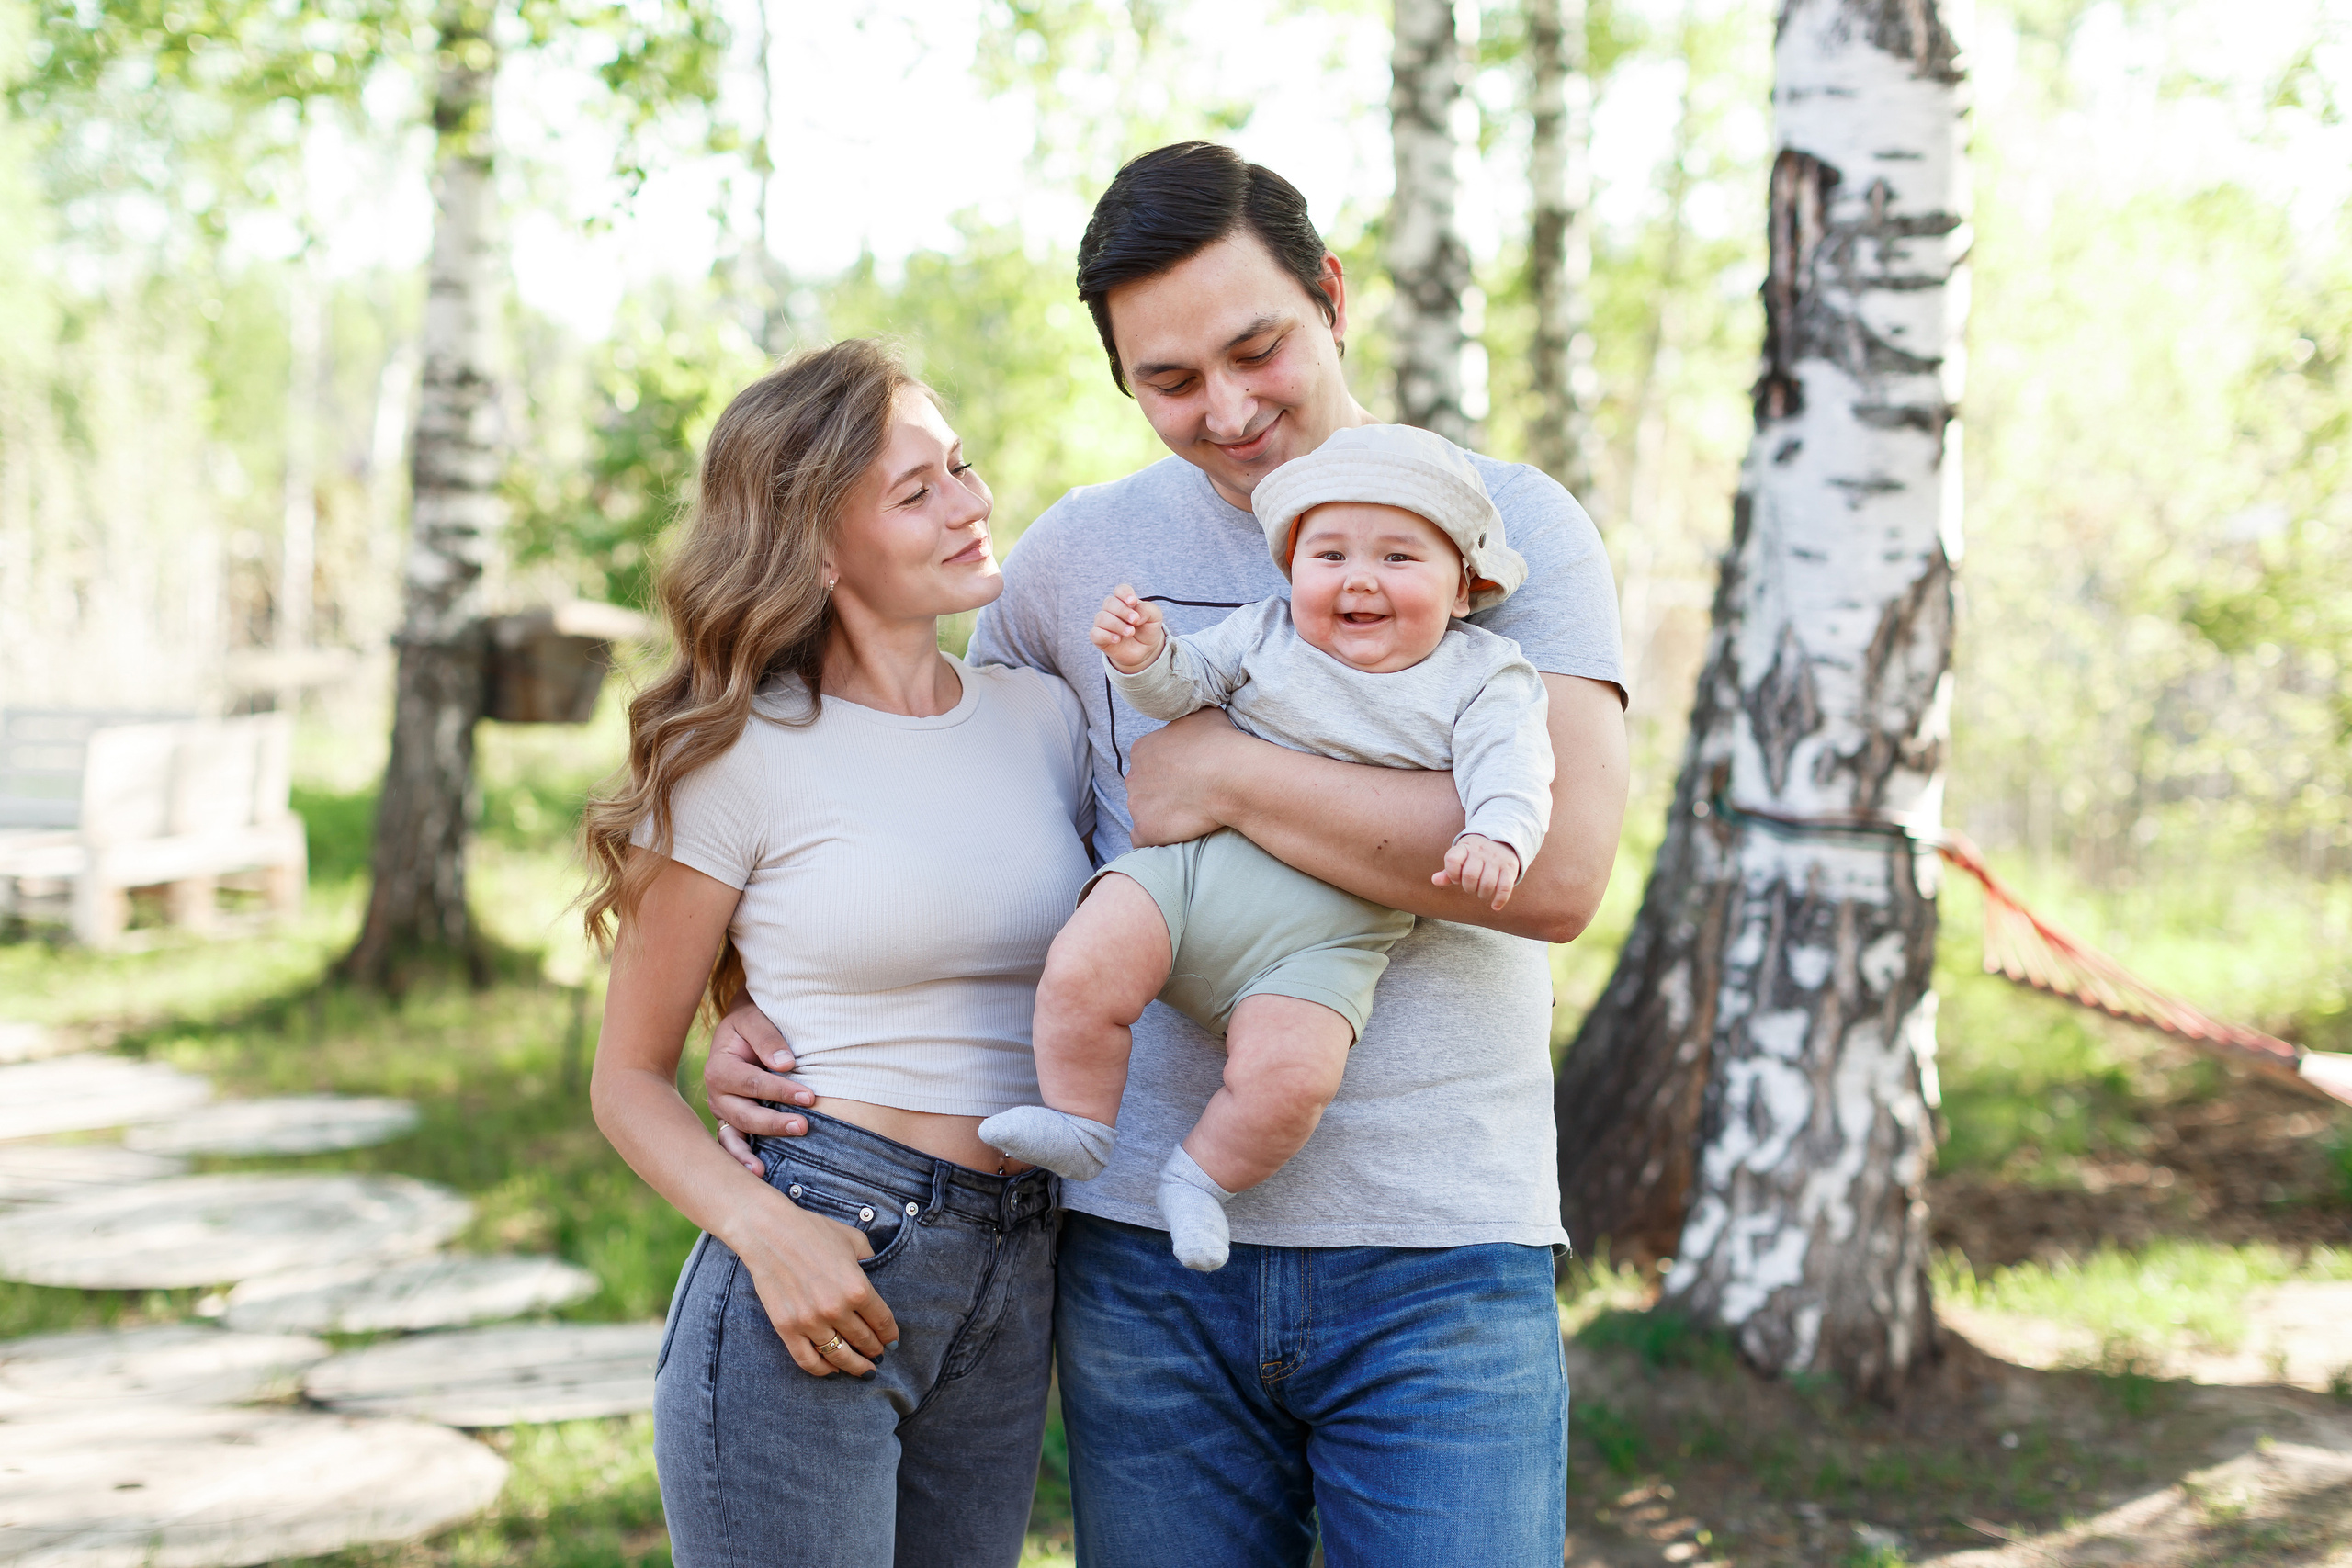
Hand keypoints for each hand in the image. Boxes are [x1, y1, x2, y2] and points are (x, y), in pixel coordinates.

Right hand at [706, 998, 813, 1174]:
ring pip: (736, 1135)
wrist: (742, 1028)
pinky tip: (756, 1174)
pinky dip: (740, 1160)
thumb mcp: (754, 1019)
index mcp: (719, 1068)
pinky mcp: (732, 1122)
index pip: (752, 1082)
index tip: (809, 1095)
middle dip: (774, 1122)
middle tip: (804, 1126)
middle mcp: (717, 1094)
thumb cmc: (751, 1023)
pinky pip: (732, 1145)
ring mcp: (723, 1111)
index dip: (780, 1090)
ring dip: (752, 1151)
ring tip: (767, 1169)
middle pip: (744, 1114)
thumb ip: (767, 1038)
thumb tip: (785, 1064)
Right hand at [733, 1196, 899, 1377]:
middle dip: (875, 1351)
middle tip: (879, 1355)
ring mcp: (809, 1321)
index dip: (890, 1335)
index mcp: (857, 1287)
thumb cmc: (813, 1231)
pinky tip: (833, 1371)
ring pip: (839, 1356)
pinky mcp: (786, 1328)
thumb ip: (871, 1261)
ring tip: (864, 1370)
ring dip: (855, 1366)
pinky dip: (823, 1370)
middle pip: (864, 1341)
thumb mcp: (853, 1240)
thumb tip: (878, 1277)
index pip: (883, 1322)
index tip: (892, 1341)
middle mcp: (835, 1309)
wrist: (769, 1232)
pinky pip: (808, 1360)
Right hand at [1090, 584, 1166, 673]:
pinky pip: (1095, 633)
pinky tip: (1117, 639)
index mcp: (1125, 601)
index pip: (1120, 590)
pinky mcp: (1099, 637)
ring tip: (1130, 632)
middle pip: (1109, 602)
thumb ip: (1148, 610)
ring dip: (1117, 625)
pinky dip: (1106, 635)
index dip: (1124, 594)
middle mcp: (1112, 610)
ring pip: (1101, 618)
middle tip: (1135, 620)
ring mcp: (1104, 623)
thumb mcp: (1155, 617)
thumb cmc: (1147, 629)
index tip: (1133, 602)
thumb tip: (1136, 614)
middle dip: (1122, 611)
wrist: (1144, 650)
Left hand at [1125, 708, 1250, 846]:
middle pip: (1143, 788)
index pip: (1147, 763)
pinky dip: (1155, 838)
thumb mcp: (1203, 715)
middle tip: (1189, 796)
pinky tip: (1174, 835)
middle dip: (1161, 793)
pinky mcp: (1145, 829)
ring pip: (1143, 812)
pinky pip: (1142, 839)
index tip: (1188, 776)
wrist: (1230, 775)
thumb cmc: (1220, 743)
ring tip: (1188, 816)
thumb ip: (1187, 721)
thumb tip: (1193, 721)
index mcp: (1142, 749)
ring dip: (1160, 815)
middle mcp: (1133, 775)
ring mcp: (1136, 804)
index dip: (1168, 771)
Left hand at [1435, 833, 1521, 910]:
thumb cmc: (1475, 855)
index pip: (1452, 860)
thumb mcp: (1460, 858)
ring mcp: (1497, 859)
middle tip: (1472, 887)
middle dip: (1468, 888)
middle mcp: (1481, 851)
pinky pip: (1504, 887)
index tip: (1457, 878)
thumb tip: (1434, 880)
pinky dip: (1499, 900)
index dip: (1452, 874)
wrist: (1502, 840)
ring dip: (1483, 895)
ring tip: (1482, 893)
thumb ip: (1448, 872)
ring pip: (1487, 884)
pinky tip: (1494, 906)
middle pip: (1470, 875)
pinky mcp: (1510, 867)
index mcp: (1465, 847)